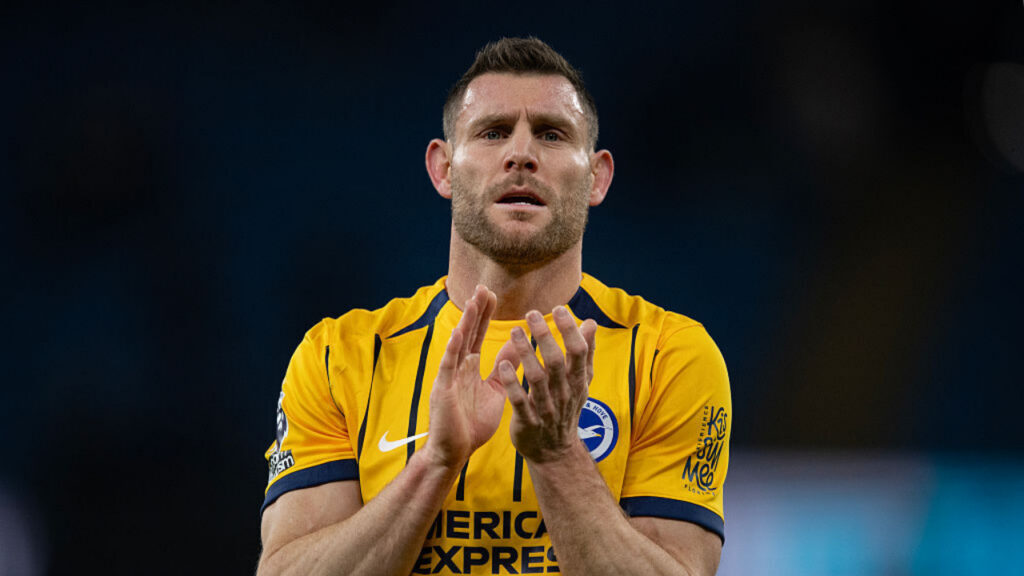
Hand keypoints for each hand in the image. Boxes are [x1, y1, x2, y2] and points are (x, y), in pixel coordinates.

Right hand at [422, 285, 518, 470]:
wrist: (455, 452)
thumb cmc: (473, 424)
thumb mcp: (496, 391)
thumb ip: (504, 368)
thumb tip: (518, 347)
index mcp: (470, 367)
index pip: (478, 334)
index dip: (484, 315)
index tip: (492, 293)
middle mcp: (458, 367)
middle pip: (468, 332)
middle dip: (476, 310)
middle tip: (482, 286)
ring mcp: (449, 376)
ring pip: (458, 343)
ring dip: (466, 322)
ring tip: (473, 301)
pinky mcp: (442, 389)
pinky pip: (448, 365)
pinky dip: (453, 348)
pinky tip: (459, 332)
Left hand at [498, 306, 596, 462]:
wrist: (555, 452)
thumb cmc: (567, 409)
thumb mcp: (581, 383)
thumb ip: (585, 353)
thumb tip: (591, 323)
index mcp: (577, 381)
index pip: (578, 351)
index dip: (569, 330)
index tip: (558, 308)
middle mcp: (564, 393)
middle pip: (556, 361)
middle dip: (545, 336)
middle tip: (532, 313)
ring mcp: (546, 409)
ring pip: (537, 378)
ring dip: (525, 353)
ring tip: (514, 331)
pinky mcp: (528, 421)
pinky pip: (519, 400)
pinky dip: (512, 383)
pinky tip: (502, 365)